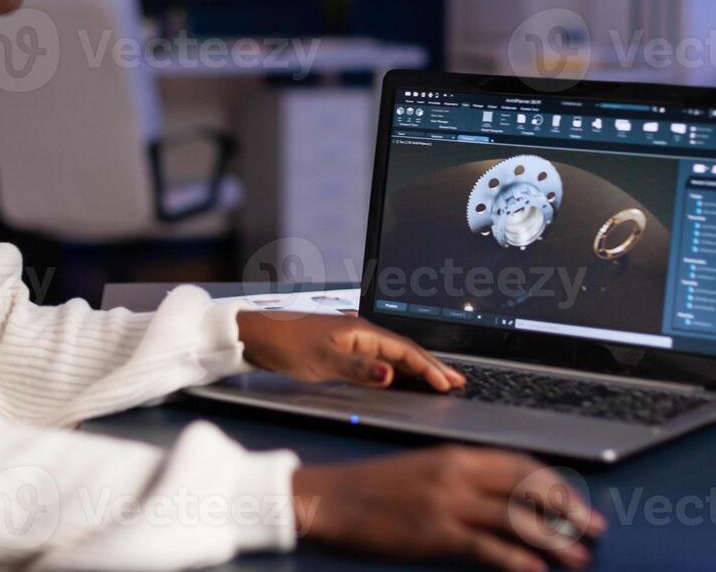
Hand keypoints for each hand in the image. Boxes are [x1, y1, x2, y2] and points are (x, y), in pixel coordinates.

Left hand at [235, 311, 464, 391]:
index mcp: (362, 331)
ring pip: (394, 354)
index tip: (448, 384)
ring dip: (418, 367)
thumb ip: (359, 368)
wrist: (257, 336)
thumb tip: (391, 373)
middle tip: (458, 382)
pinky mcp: (344, 349)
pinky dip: (398, 368)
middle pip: (405, 350)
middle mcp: (362, 333)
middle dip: (432, 366)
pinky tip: (402, 376)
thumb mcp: (323, 361)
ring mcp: (353, 340)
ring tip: (440, 380)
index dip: (428, 368)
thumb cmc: (287, 346)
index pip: (404, 351)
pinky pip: (380, 358)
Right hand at [292, 446, 603, 571]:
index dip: (553, 482)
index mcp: (456, 454)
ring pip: (516, 517)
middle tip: (592, 526)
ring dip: (553, 537)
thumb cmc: (373, 487)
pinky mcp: (436, 532)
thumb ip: (462, 477)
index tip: (574, 500)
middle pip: (527, 486)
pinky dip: (517, 558)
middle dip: (566, 507)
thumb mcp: (424, 469)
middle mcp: (458, 473)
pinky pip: (487, 546)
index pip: (519, 462)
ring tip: (577, 555)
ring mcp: (448, 503)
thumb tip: (502, 496)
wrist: (333, 497)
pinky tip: (536, 569)